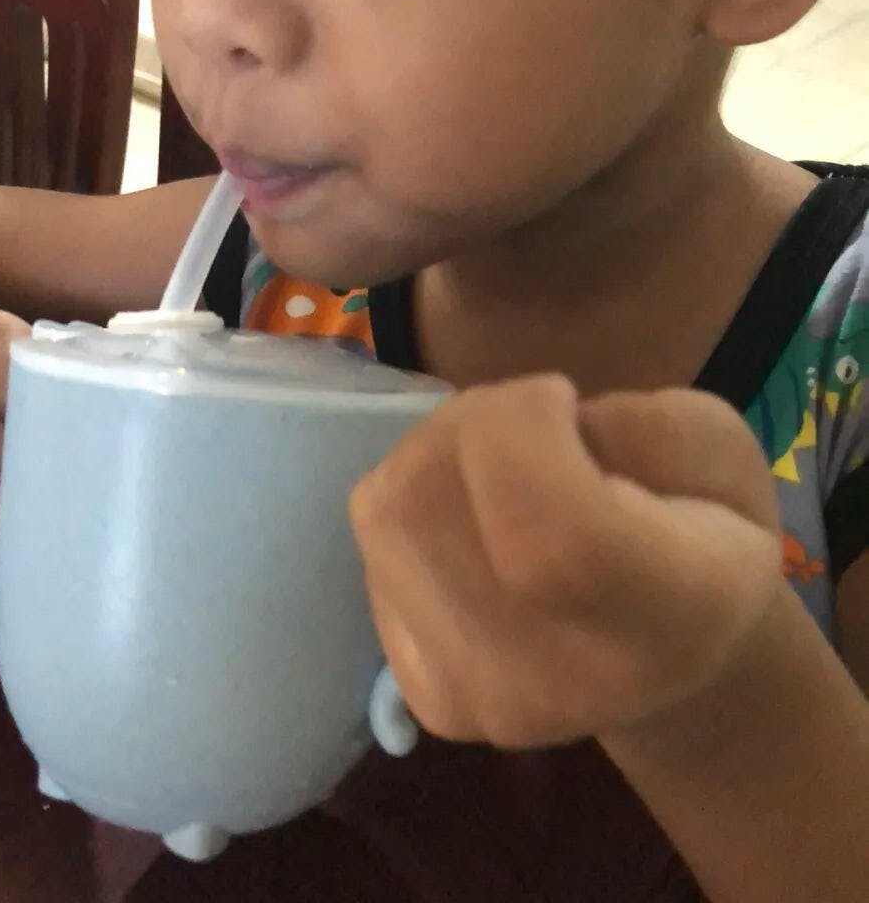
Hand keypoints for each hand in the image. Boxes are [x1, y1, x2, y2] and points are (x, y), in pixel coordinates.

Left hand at [350, 375, 782, 748]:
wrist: (672, 661)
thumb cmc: (709, 534)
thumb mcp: (723, 445)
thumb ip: (644, 424)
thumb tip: (530, 434)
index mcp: (672, 619)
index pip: (548, 535)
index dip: (525, 426)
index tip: (563, 399)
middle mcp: (562, 683)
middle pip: (434, 504)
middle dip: (474, 417)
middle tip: (532, 421)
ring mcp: (476, 699)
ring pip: (388, 510)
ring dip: (436, 448)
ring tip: (502, 460)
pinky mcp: (421, 691)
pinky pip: (376, 543)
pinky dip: (415, 500)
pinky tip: (475, 517)